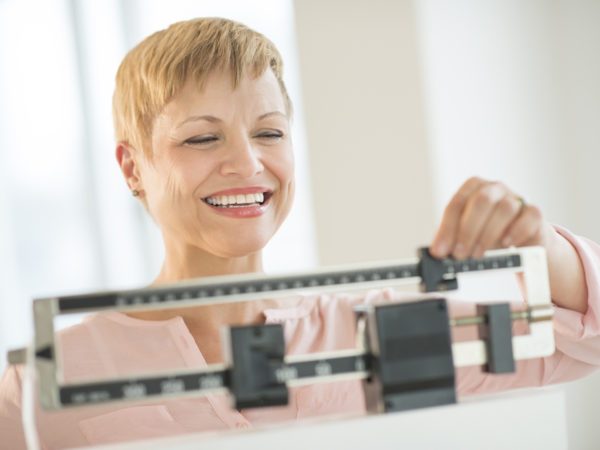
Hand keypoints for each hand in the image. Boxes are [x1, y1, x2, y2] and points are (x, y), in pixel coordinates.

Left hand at [430, 177, 550, 259]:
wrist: (520, 238)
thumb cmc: (487, 232)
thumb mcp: (465, 234)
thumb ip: (450, 239)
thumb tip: (436, 252)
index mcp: (473, 188)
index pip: (457, 204)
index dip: (447, 229)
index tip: (440, 251)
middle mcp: (494, 188)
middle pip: (480, 202)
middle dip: (467, 230)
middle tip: (460, 254)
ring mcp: (516, 198)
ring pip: (504, 209)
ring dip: (488, 234)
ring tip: (478, 254)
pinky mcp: (534, 213)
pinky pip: (529, 216)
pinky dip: (516, 231)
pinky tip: (506, 244)